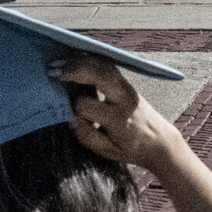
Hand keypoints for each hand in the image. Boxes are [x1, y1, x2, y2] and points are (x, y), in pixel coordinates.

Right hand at [53, 54, 188, 178]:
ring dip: (79, 61)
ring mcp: (127, 87)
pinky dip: (89, 59)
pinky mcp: (126, 82)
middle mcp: (125, 98)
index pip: (86, 107)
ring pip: (104, 66)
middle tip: (52, 71)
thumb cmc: (131, 148)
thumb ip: (88, 137)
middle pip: (100, 75)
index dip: (72, 109)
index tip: (65, 112)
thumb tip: (71, 119)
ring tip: (58, 64)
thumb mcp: (109, 151)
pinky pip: (107, 65)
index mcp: (119, 118)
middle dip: (74, 71)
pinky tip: (73, 60)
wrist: (159, 140)